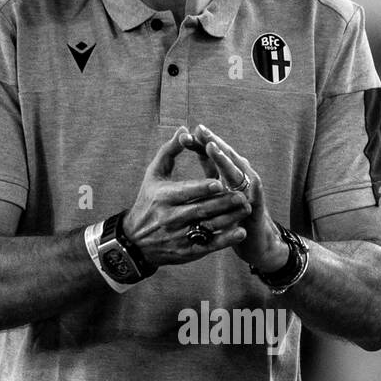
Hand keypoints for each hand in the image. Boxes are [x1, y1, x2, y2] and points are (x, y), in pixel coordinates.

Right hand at [123, 126, 252, 266]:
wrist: (135, 241)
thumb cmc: (148, 200)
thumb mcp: (153, 174)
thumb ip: (170, 151)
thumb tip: (185, 130)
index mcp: (162, 197)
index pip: (185, 192)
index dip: (202, 188)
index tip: (219, 182)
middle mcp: (170, 218)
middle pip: (200, 210)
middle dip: (223, 203)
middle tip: (242, 195)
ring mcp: (178, 235)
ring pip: (208, 227)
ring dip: (229, 219)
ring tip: (246, 208)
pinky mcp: (186, 251)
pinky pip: (208, 245)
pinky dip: (225, 240)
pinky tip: (240, 232)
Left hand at [181, 124, 287, 271]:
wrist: (254, 240)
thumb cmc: (233, 213)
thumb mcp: (219, 190)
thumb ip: (210, 169)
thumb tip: (198, 148)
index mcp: (229, 171)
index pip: (212, 153)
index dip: (200, 143)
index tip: (184, 133)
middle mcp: (241, 175)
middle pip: (225, 155)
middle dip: (211, 142)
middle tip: (199, 130)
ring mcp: (250, 188)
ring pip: (236, 169)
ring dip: (224, 157)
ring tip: (211, 146)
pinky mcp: (256, 202)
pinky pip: (248, 190)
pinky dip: (241, 181)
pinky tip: (232, 174)